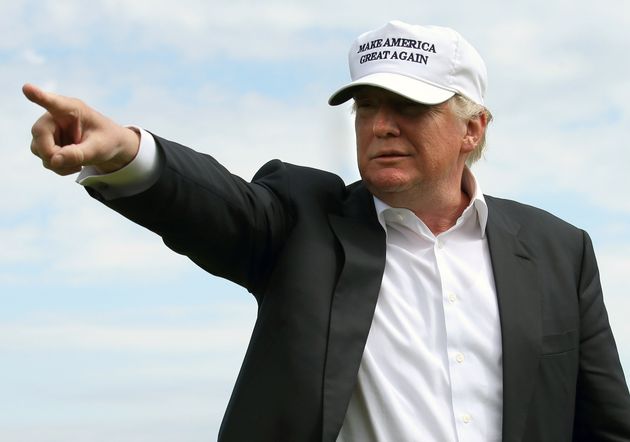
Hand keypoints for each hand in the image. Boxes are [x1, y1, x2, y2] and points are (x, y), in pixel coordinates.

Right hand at [23, 83, 139, 175]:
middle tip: (75, 164)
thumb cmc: (107, 141)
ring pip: (38, 149)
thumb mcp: (99, 148)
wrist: (110, 146)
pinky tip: (73, 165)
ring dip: (56, 163)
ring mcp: (49, 130)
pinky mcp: (47, 142)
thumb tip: (53, 161)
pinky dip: (58, 167)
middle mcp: (55, 116)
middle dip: (52, 153)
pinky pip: (44, 159)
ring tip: (78, 164)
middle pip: (39, 134)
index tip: (27, 88)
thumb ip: (78, 154)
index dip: (39, 96)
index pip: (53, 102)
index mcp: (73, 109)